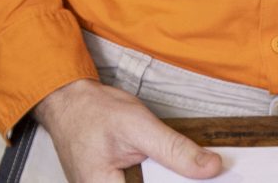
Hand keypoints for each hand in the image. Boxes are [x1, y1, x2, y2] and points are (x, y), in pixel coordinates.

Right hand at [32, 78, 222, 182]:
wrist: (67, 102)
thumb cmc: (91, 112)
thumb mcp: (138, 125)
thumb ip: (174, 149)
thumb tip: (210, 166)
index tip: (206, 179)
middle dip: (170, 179)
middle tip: (199, 169)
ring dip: (163, 177)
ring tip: (176, 166)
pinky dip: (153, 177)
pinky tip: (162, 168)